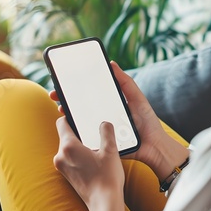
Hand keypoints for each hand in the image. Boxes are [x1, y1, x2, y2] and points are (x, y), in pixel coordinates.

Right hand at [49, 61, 188, 179]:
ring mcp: (100, 131)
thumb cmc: (147, 122)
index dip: (75, 89)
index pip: (88, 95)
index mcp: (109, 105)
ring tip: (62, 109)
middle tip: (56, 95)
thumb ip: (126, 82)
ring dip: (67, 116)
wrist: (154, 146)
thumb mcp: (137, 98)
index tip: (63, 82)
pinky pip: (86, 139)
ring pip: (79, 123)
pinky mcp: (101, 144)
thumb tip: (112, 63)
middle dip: (65, 101)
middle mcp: (102, 117)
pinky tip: (70, 127)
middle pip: (79, 108)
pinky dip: (76, 134)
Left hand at [53, 118, 124, 210]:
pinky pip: (69, 157)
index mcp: (69, 146)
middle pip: (65, 135)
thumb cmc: (106, 178)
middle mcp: (61, 156)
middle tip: (94, 133)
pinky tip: (93, 159)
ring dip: (79, 144)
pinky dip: (78, 155)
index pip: (62, 122)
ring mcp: (61, 166)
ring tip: (96, 148)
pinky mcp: (65, 174)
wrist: (104, 202)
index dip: (70, 117)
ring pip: (68, 147)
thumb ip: (106, 131)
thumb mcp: (110, 150)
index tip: (80, 117)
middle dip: (79, 132)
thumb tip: (104, 123)